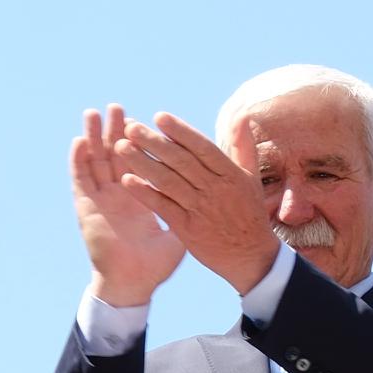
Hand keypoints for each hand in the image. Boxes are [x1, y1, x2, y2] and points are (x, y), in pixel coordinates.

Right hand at [69, 105, 184, 305]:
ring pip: (95, 161)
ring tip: (94, 113)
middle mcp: (118, 194)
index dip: (141, 140)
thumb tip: (213, 197)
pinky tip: (79, 141)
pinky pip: (81, 180)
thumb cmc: (156, 263)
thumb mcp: (179, 231)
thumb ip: (190, 209)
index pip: (140, 161)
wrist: (134, 284)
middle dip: (116, 130)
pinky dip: (78, 160)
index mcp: (139, 196)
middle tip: (118, 106)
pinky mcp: (87, 209)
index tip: (146, 118)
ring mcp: (101, 199)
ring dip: (94, 137)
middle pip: (114, 155)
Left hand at [112, 112, 278, 293]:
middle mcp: (215, 189)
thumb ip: (243, 146)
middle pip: (180, 161)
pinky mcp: (187, 229)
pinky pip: (162, 207)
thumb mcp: (251, 178)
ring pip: (168, 181)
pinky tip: (127, 180)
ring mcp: (200, 210)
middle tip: (130, 126)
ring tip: (121, 147)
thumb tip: (241, 115)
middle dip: (153, 142)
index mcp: (230, 174)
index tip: (159, 117)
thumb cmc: (249, 212)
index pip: (202, 147)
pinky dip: (145, 193)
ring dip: (142, 162)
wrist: (250, 257)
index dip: (180, 131)